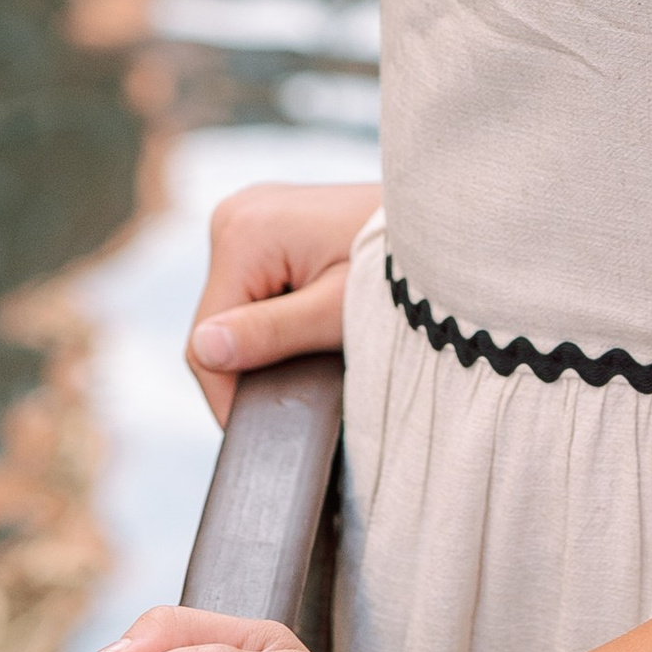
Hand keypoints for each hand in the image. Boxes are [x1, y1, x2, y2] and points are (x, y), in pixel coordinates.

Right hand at [185, 179, 378, 426]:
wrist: (446, 226)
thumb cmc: (402, 264)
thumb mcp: (338, 311)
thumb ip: (270, 333)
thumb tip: (205, 350)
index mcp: (243, 231)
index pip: (205, 338)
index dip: (229, 396)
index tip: (264, 436)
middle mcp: (236, 215)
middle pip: (218, 325)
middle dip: (252, 368)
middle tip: (304, 399)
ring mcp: (250, 217)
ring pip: (233, 311)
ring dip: (265, 345)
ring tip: (315, 363)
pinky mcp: (267, 226)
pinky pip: (252, 290)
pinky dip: (275, 319)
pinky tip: (310, 331)